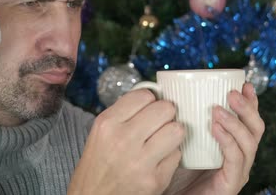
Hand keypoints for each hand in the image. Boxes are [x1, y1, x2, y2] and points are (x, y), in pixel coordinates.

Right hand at [68, 89, 184, 194]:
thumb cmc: (98, 165)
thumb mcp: (100, 133)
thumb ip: (124, 114)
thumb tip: (155, 97)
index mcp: (107, 123)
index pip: (145, 95)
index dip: (150, 101)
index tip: (148, 109)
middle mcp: (123, 139)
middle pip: (165, 109)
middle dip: (165, 115)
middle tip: (159, 123)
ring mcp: (140, 161)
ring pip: (177, 130)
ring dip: (172, 134)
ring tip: (162, 140)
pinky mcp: (155, 180)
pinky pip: (177, 155)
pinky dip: (171, 156)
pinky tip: (158, 160)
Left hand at [169, 83, 264, 194]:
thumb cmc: (175, 172)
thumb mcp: (181, 141)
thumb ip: (183, 120)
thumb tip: (169, 91)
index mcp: (233, 146)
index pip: (249, 121)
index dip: (251, 102)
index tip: (245, 83)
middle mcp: (240, 158)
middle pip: (255, 129)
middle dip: (247, 108)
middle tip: (231, 92)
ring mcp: (237, 172)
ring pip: (249, 143)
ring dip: (235, 122)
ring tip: (218, 110)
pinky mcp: (230, 184)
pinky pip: (235, 160)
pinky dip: (228, 141)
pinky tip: (216, 128)